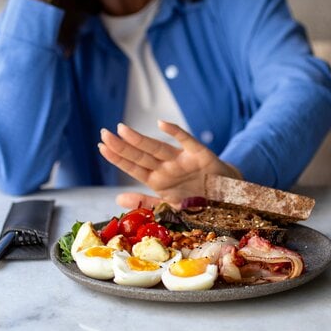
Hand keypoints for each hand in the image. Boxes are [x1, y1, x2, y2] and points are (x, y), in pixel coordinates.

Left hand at [98, 121, 242, 209]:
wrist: (228, 198)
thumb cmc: (197, 199)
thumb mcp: (169, 206)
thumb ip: (145, 202)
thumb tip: (118, 198)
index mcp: (158, 180)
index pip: (134, 167)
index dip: (118, 158)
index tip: (102, 148)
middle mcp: (168, 168)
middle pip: (141, 156)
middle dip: (122, 146)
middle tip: (104, 134)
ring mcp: (183, 161)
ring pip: (158, 149)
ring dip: (140, 140)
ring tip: (122, 130)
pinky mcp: (201, 155)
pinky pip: (187, 142)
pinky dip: (176, 133)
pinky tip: (162, 124)